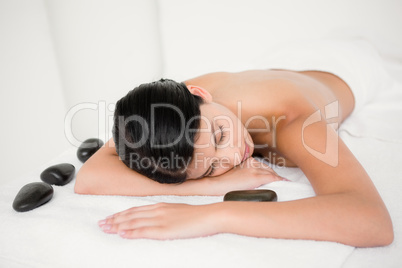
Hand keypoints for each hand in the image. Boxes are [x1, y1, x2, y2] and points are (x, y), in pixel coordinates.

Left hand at [98, 202, 221, 239]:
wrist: (210, 215)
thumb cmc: (197, 215)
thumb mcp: (178, 210)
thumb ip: (165, 213)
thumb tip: (155, 217)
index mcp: (161, 206)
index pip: (135, 210)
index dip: (121, 214)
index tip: (110, 217)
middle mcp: (158, 211)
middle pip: (131, 215)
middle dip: (114, 220)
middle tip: (101, 224)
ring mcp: (161, 220)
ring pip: (134, 222)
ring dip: (118, 226)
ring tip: (106, 229)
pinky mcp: (166, 230)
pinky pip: (145, 231)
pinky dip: (132, 232)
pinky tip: (122, 234)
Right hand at [199, 157, 286, 194]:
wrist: (212, 184)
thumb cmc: (217, 181)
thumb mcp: (229, 172)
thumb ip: (239, 172)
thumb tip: (243, 179)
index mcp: (244, 160)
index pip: (260, 165)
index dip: (267, 171)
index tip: (272, 175)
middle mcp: (250, 162)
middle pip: (267, 168)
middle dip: (273, 174)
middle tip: (280, 180)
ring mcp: (254, 169)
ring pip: (271, 172)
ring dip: (276, 178)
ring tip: (283, 183)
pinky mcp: (256, 177)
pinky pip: (272, 178)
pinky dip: (279, 180)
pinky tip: (284, 183)